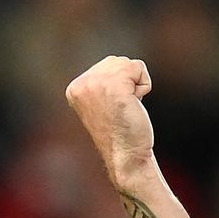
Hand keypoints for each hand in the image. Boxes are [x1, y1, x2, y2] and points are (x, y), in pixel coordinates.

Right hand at [65, 56, 155, 185]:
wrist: (126, 156)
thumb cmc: (121, 132)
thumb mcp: (103, 102)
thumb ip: (102, 82)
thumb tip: (115, 63)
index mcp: (75, 88)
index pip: (108, 65)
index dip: (120, 85)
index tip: (113, 109)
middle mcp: (81, 83)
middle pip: (119, 61)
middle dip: (128, 83)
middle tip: (122, 108)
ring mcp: (96, 84)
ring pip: (129, 64)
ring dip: (136, 85)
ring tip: (127, 107)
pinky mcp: (114, 85)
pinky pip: (139, 68)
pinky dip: (144, 86)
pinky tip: (134, 105)